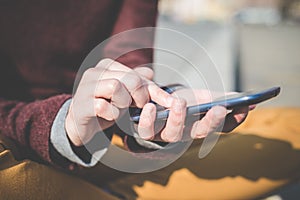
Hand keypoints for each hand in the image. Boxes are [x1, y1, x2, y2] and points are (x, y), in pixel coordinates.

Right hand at [65, 59, 175, 145]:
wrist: (81, 123)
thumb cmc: (105, 106)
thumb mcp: (124, 94)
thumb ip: (137, 83)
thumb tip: (151, 72)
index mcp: (107, 66)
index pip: (138, 75)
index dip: (155, 90)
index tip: (170, 102)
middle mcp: (95, 72)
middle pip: (131, 79)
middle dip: (141, 96)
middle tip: (138, 107)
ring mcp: (86, 87)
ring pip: (116, 87)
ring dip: (123, 103)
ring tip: (119, 108)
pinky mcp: (81, 104)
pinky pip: (104, 106)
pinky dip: (112, 114)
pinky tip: (109, 116)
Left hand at [137, 88, 252, 141]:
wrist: (155, 103)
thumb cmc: (182, 101)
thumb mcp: (202, 98)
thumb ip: (222, 99)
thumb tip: (251, 102)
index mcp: (201, 125)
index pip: (222, 127)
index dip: (234, 119)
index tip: (245, 106)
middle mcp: (186, 133)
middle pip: (201, 133)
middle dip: (211, 121)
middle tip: (220, 108)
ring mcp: (166, 134)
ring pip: (173, 134)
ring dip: (178, 119)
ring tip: (180, 103)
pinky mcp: (148, 130)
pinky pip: (147, 130)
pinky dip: (149, 119)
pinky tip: (150, 106)